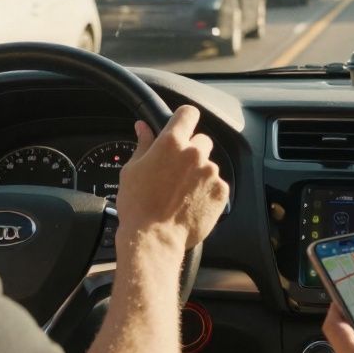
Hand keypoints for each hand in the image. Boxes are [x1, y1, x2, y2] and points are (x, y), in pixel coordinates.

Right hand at [115, 105, 227, 249]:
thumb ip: (143, 144)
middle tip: (176, 170)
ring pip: (209, 164)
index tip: (182, 126)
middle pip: (202, 140)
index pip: (188, 113)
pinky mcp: (221, 191)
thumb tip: (143, 127)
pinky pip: (216, 184)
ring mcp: (211, 173)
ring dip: (199, 173)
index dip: (184, 119)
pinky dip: (207, 191)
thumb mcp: (132, 170)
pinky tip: (191, 203)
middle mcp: (195, 154)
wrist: (154, 239)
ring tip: (181, 193)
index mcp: (171, 143)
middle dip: (192, 151)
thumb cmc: (138, 206)